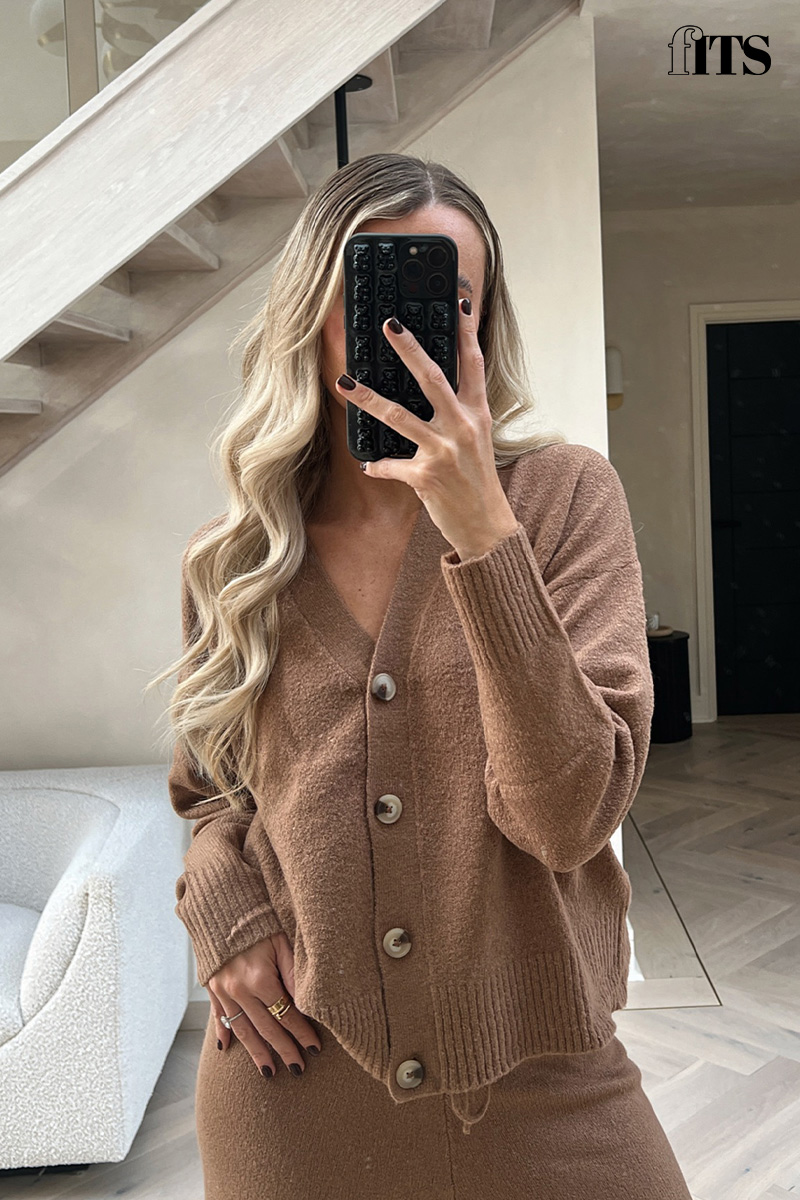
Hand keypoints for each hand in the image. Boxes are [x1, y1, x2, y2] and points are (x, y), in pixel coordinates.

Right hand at [207, 931, 320, 1077]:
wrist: (221, 903)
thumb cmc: (259, 920)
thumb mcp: (282, 941)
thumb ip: (293, 973)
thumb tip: (306, 1004)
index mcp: (260, 979)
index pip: (286, 1014)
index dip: (302, 1033)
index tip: (315, 1048)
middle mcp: (239, 989)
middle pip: (266, 1028)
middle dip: (284, 1050)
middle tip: (299, 1069)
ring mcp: (222, 990)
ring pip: (242, 1029)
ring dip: (256, 1052)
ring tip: (269, 1072)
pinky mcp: (211, 985)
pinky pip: (218, 1015)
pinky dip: (224, 1032)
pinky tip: (226, 1049)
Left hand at [336, 299, 519, 560]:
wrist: (486, 525)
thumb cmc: (477, 480)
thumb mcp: (477, 439)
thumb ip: (460, 411)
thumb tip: (435, 387)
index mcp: (477, 413)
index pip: (473, 363)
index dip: (466, 330)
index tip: (460, 300)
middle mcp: (463, 427)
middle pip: (433, 378)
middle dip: (409, 349)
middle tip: (390, 324)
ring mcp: (444, 451)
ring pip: (400, 416)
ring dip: (369, 398)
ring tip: (345, 382)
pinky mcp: (426, 476)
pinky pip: (392, 466)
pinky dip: (379, 465)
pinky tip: (369, 465)